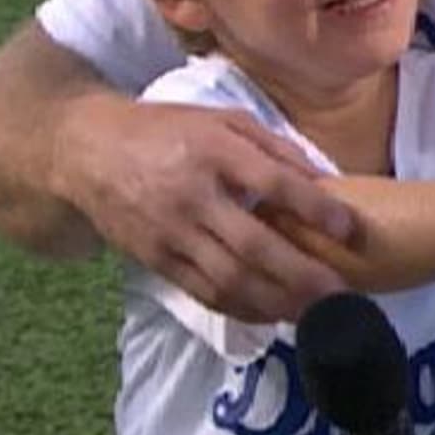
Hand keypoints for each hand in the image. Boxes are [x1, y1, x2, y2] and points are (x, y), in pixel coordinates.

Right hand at [64, 101, 359, 324]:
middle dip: (303, 275)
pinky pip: (205, 293)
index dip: (314, 208)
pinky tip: (272, 314)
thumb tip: (324, 180)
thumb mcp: (219, 119)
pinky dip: (243, 308)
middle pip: (254, 245)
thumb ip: (272, 146)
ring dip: (278, 302)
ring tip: (316, 315)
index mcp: (211, 150)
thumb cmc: (165, 130)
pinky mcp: (156, 260)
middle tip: (343, 296)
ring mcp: (171, 233)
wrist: (86, 152)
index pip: (271, 182)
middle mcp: (191, 195)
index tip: (349, 228)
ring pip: (231, 279)